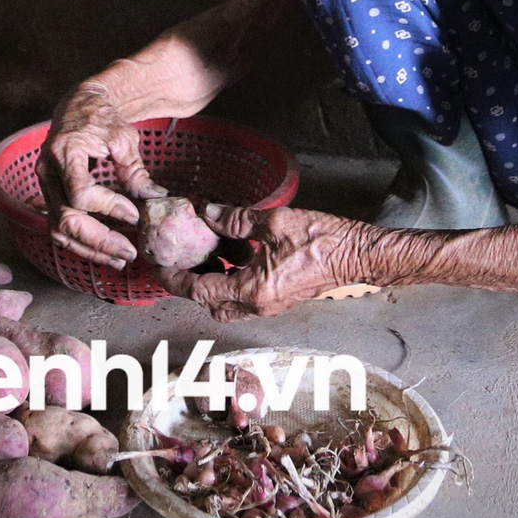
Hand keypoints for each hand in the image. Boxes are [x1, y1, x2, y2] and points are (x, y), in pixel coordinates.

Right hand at [36, 84, 166, 267]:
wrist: (79, 107)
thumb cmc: (101, 119)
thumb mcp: (123, 139)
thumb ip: (135, 171)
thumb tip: (154, 198)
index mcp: (65, 152)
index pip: (81, 193)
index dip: (109, 208)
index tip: (135, 215)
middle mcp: (48, 172)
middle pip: (65, 219)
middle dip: (99, 241)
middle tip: (129, 252)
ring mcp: (45, 186)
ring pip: (59, 230)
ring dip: (90, 249)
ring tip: (119, 259)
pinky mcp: (50, 196)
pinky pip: (60, 228)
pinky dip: (82, 243)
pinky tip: (105, 252)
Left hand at [157, 205, 383, 320]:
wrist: (357, 253)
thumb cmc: (321, 239)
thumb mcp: (273, 222)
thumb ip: (234, 220)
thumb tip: (205, 212)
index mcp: (252, 290)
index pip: (199, 291)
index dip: (174, 280)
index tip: (159, 267)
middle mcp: (258, 305)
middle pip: (211, 305)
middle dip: (192, 287)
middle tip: (180, 263)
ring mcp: (271, 304)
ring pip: (228, 303)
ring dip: (213, 283)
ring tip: (205, 255)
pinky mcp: (280, 298)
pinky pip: (246, 295)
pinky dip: (232, 279)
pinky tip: (234, 252)